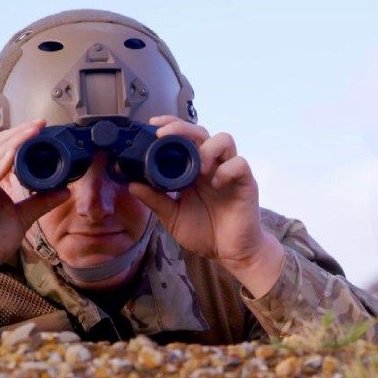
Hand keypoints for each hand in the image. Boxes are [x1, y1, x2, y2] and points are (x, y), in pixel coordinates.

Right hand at [0, 120, 69, 292]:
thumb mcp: (21, 219)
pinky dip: (2, 164)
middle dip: (18, 132)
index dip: (19, 137)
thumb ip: (40, 203)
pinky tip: (15, 156)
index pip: (0, 149)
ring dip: (13, 141)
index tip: (41, 128)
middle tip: (40, 124)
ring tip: (33, 131)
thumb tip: (64, 190)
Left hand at [129, 116, 283, 297]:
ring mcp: (229, 171)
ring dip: (207, 148)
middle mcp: (211, 165)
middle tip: (165, 135)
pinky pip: (239, 164)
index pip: (183, 138)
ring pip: (224, 139)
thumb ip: (156, 200)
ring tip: (198, 169)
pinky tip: (216, 183)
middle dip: (183, 129)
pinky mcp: (245, 182)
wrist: (230, 252)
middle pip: (201, 132)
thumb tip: (132, 185)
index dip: (171, 125)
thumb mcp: (173, 217)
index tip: (153, 124)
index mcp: (192, 169)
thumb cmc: (204, 232)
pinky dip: (226, 170)